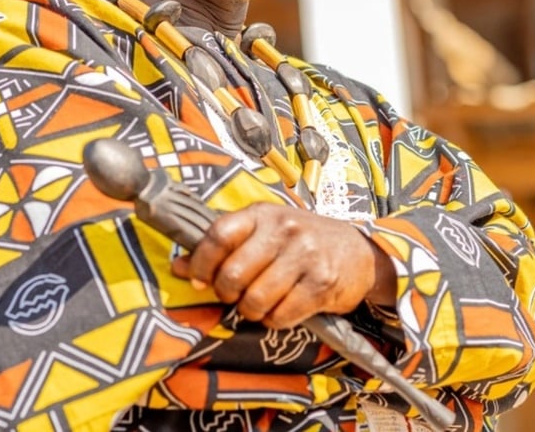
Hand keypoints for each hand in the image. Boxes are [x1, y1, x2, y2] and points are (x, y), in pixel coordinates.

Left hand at [170, 203, 395, 328]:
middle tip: (234, 295)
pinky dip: (275, 320)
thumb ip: (223, 247)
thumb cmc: (300, 243)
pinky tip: (283, 309)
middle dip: (226, 294)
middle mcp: (284, 230)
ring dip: (251, 311)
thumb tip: (177, 266)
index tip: (197, 279)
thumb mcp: (263, 233)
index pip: (219, 234)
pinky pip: (281, 315)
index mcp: (263, 214)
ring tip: (260, 303)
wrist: (357, 253)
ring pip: (255, 300)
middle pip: (233, 274)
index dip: (200, 262)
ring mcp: (305, 256)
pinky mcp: (322, 283)